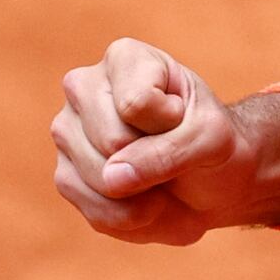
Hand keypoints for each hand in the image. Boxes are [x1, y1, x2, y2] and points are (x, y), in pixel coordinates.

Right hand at [48, 37, 279, 243]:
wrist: (213, 178)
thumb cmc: (212, 142)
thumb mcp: (211, 139)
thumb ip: (169, 151)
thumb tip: (113, 178)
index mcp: (124, 59)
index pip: (137, 104)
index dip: (172, 124)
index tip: (184, 118)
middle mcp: (83, 88)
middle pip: (114, 142)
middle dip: (156, 164)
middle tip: (174, 157)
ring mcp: (68, 134)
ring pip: (103, 182)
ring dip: (149, 199)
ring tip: (165, 182)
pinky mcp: (66, 178)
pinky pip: (98, 212)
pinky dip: (136, 220)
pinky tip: (149, 203)